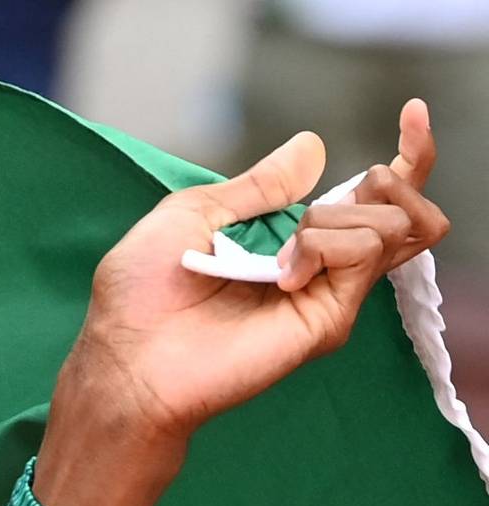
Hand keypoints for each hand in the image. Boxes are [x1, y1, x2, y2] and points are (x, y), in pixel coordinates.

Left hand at [36, 99, 449, 505]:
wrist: (129, 356)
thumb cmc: (142, 293)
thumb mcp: (194, 212)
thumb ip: (258, 185)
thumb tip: (313, 147)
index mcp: (293, 235)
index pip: (378, 193)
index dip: (411, 153)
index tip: (413, 112)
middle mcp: (322, 264)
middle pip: (402, 206)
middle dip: (379, 182)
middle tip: (309, 216)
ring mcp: (329, 292)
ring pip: (395, 224)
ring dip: (338, 218)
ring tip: (283, 255)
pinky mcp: (329, 318)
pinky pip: (365, 252)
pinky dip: (325, 244)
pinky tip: (284, 273)